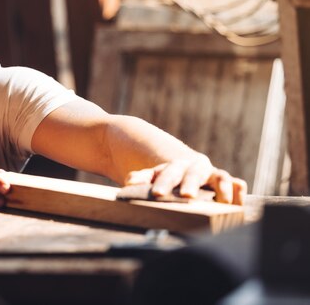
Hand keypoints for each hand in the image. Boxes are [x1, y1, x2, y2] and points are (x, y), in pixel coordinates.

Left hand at [124, 154, 246, 204]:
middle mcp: (195, 168)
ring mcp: (212, 175)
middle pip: (193, 175)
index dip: (163, 183)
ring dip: (221, 187)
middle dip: (190, 184)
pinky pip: (236, 184)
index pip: (168, 173)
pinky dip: (239, 190)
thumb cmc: (166, 178)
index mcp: (175, 167)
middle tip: (187, 195)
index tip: (157, 194)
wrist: (184, 169)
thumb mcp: (152, 177)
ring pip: (219, 177)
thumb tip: (129, 183)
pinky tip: (239, 201)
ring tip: (223, 201)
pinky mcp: (226, 185)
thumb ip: (141, 178)